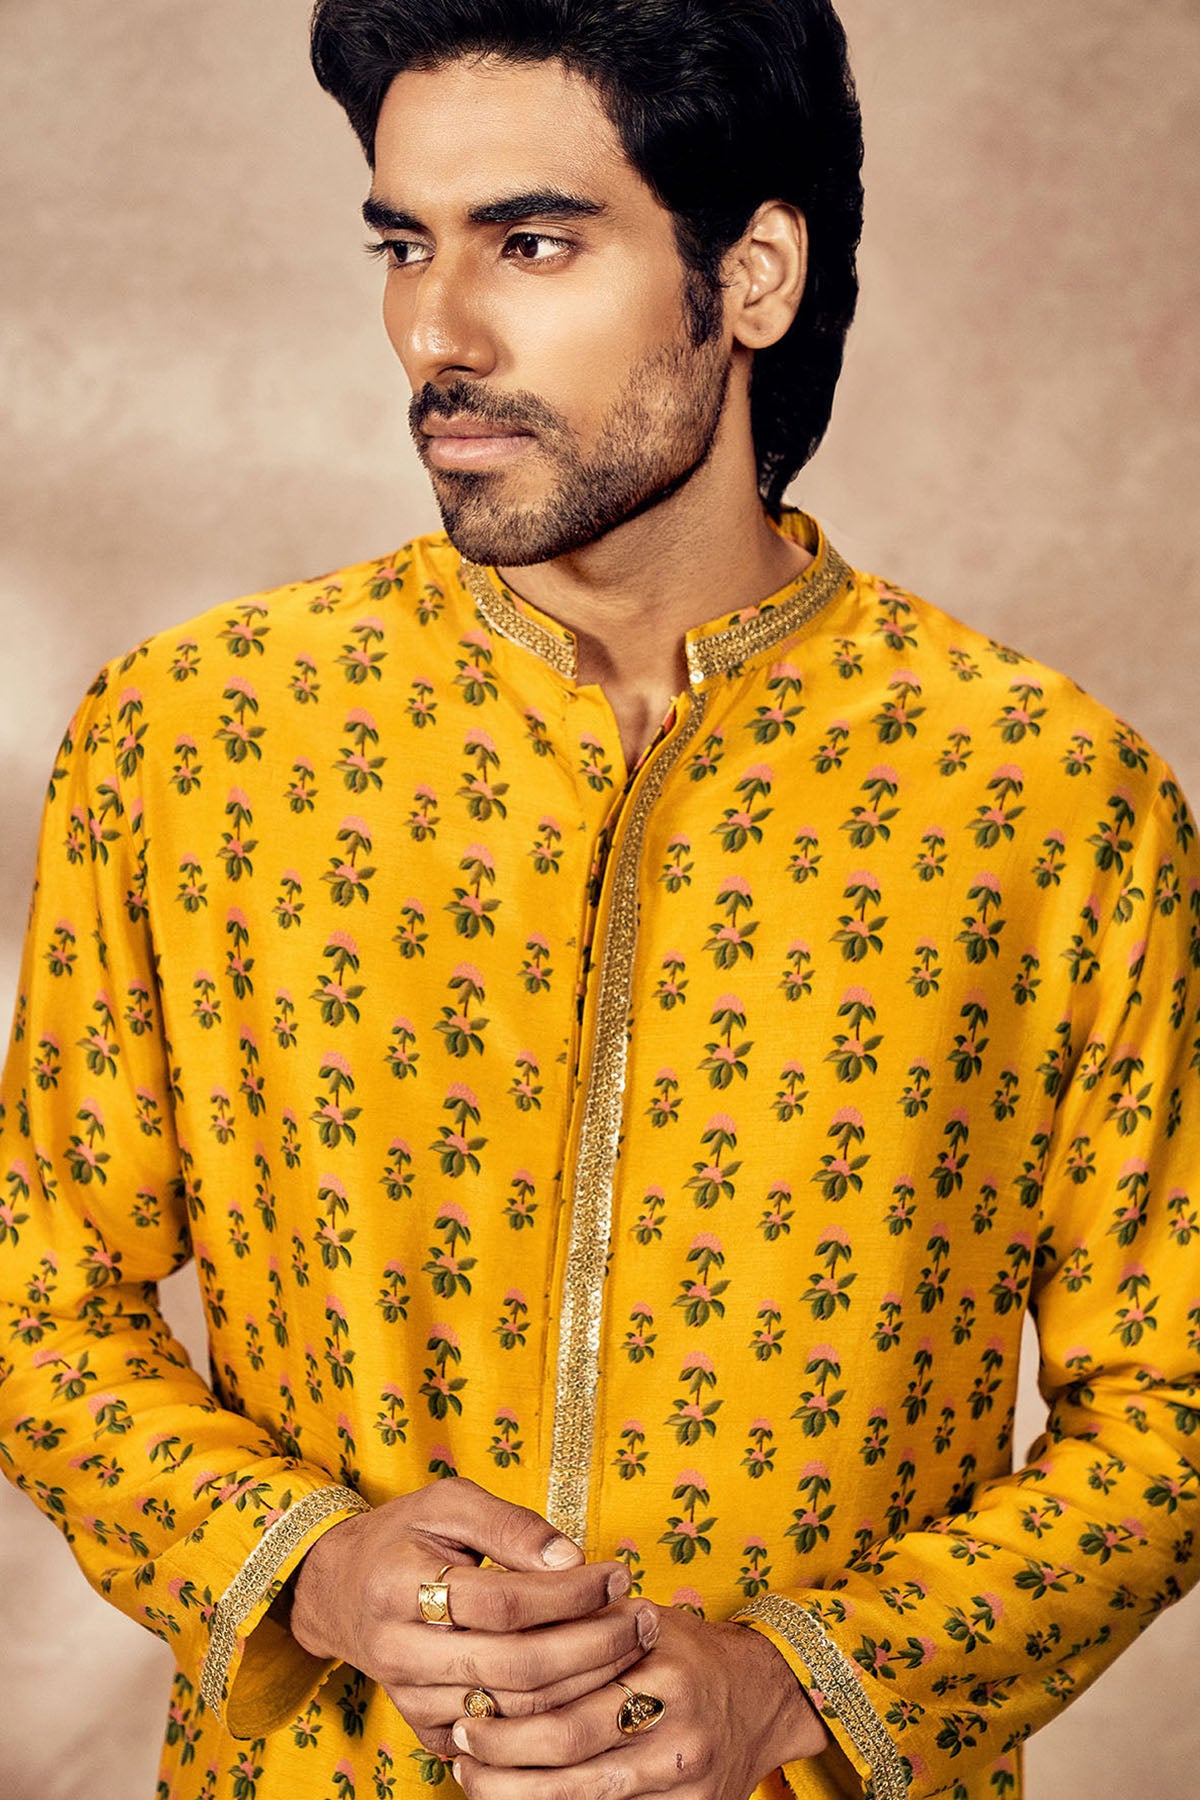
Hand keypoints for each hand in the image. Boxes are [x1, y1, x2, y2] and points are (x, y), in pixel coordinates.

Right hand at [288, 1477, 656, 1759]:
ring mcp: (409, 1698)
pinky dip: (552, 1717)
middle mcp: (398, 1651)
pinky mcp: (423, 1728)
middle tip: (644, 1618)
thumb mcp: (448, 1502)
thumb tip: (572, 1558)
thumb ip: (510, 1524)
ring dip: (585, 1683)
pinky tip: (593, 1685)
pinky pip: (500, 1737)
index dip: (569, 1592)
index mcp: (398, 1585)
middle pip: (517, 1667)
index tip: (618, 1574)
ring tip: (631, 1645)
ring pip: (515, 1711)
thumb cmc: (403, 1534)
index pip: (504, 1601)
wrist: (337, 1590)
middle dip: (594, 1645)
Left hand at [449, 1603, 828, 1799]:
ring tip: (476, 1779)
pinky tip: (525, 1799)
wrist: (763, 1698)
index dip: (507, 1698)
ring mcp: (684, 1776)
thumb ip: (586, 1623)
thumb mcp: (645, 1619)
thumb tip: (502, 1623)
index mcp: (660, 1665)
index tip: (467, 1701)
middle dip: (503, 1752)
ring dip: (518, 1792)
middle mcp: (676, 1723)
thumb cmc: (687, 1651)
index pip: (566, 1685)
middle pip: (567, 1745)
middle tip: (463, 1745)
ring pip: (583, 1795)